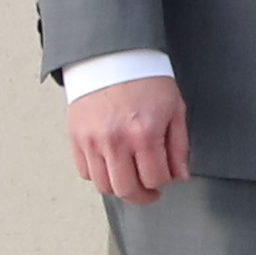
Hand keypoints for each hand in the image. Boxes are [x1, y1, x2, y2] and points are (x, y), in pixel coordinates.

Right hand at [68, 77, 190, 204]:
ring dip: (120, 187)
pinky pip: (85, 172)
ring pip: (103, 185)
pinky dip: (99, 174)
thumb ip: (178, 147)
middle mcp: (115, 141)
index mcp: (144, 133)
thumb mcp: (175, 110)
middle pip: (126, 190)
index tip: (165, 178)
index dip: (163, 183)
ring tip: (131, 178)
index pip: (154, 179)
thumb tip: (179, 176)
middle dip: (142, 196)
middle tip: (149, 192)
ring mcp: (92, 141)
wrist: (112, 58)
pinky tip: (112, 164)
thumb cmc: (147, 81)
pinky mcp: (75, 138)